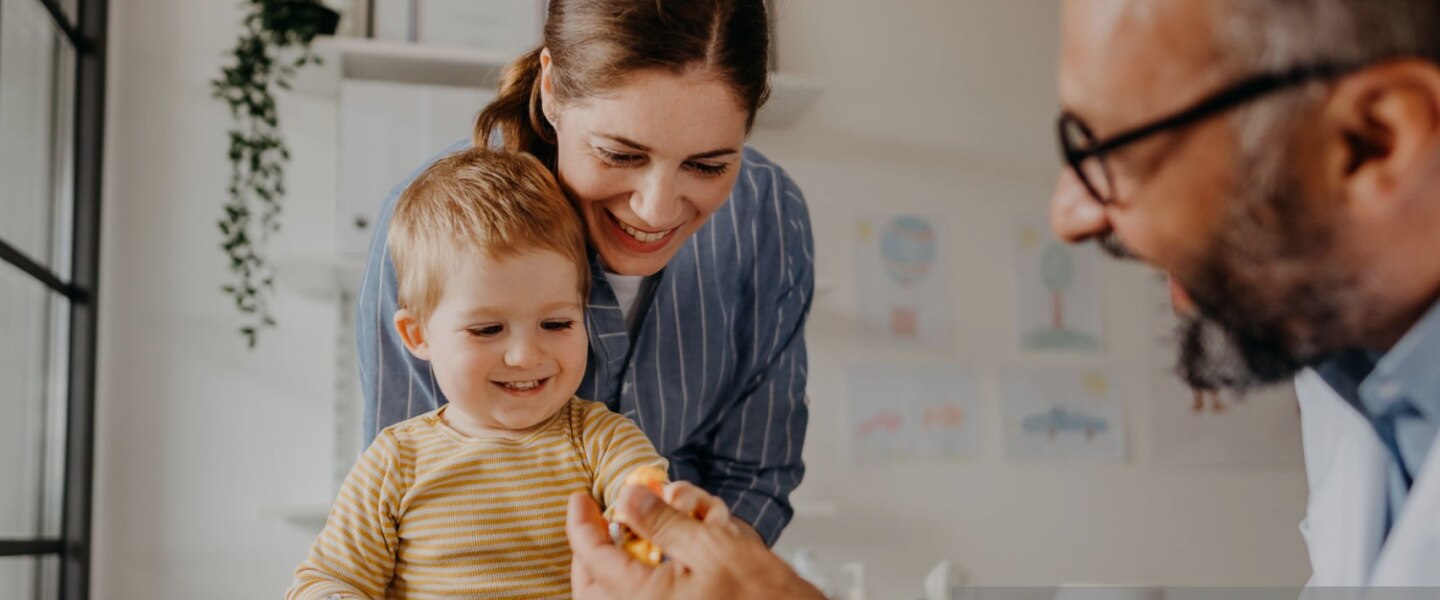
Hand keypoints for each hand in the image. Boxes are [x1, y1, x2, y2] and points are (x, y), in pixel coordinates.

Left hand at [567, 486, 822, 599]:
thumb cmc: (765, 595)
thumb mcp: (714, 544)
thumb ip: (665, 522)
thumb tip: (628, 498)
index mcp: (644, 598)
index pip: (591, 557)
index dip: (580, 523)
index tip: (579, 498)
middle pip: (592, 585)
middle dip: (591, 550)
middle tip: (599, 520)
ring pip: (616, 593)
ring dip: (619, 562)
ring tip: (639, 537)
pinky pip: (644, 598)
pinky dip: (642, 577)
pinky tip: (668, 556)